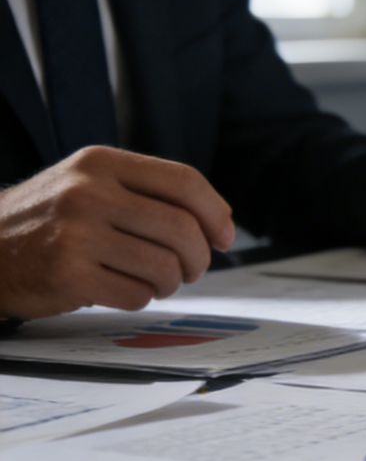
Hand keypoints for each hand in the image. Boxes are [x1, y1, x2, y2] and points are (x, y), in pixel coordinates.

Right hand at [0, 147, 234, 318]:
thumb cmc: (47, 219)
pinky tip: (126, 289)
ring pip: (163, 265)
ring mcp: (77, 234)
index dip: (216, 212)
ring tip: (160, 280)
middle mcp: (89, 193)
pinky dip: (142, 297)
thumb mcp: (88, 183)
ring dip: (172, 281)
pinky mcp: (68, 275)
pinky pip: (136, 293)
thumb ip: (147, 192)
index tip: (224, 235)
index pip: (184, 181)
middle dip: (198, 256)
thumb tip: (220, 219)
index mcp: (101, 163)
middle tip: (193, 268)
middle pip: (181, 227)